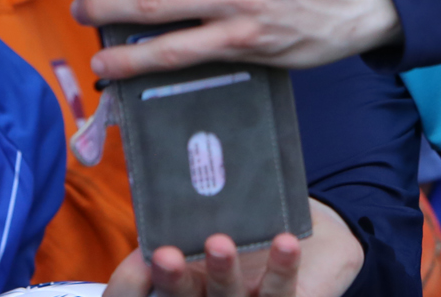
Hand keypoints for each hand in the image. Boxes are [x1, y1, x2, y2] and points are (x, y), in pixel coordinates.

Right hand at [103, 201, 363, 296]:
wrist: (305, 235)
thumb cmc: (248, 216)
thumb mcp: (217, 204)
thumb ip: (192, 195)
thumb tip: (162, 158)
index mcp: (186, 276)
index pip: (150, 286)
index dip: (136, 279)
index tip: (145, 250)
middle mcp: (209, 294)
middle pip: (184, 294)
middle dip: (174, 279)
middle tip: (165, 256)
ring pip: (229, 296)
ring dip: (222, 273)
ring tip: (218, 243)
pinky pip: (280, 290)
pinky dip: (281, 267)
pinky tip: (284, 241)